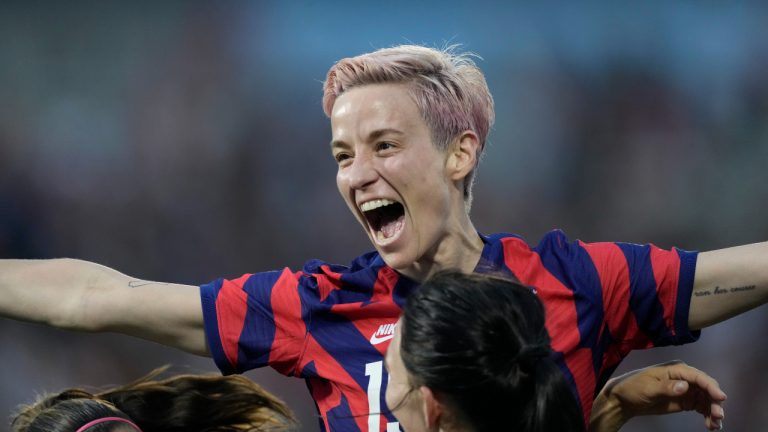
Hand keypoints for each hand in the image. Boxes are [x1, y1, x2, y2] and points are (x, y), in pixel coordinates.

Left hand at [595, 360, 725, 430]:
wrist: (625, 399)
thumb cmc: (633, 388)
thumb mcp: (648, 388)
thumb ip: (666, 388)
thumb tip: (685, 386)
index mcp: (676, 369)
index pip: (697, 376)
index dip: (711, 386)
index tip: (720, 397)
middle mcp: (684, 378)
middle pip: (706, 388)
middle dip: (714, 401)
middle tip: (718, 416)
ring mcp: (686, 390)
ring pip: (706, 399)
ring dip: (713, 411)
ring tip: (715, 425)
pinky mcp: (685, 401)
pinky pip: (701, 407)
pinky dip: (708, 416)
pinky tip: (711, 426)